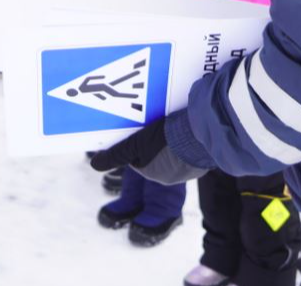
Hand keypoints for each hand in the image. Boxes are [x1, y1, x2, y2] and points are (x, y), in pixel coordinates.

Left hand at [89, 115, 208, 183]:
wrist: (205, 135)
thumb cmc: (169, 140)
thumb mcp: (137, 144)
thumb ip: (116, 154)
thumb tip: (94, 165)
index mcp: (154, 174)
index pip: (137, 159)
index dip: (135, 144)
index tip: (139, 131)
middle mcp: (172, 176)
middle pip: (155, 156)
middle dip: (153, 142)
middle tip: (156, 125)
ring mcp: (189, 168)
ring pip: (173, 153)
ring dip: (171, 141)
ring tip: (172, 124)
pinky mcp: (203, 159)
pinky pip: (190, 150)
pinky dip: (187, 141)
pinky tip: (187, 129)